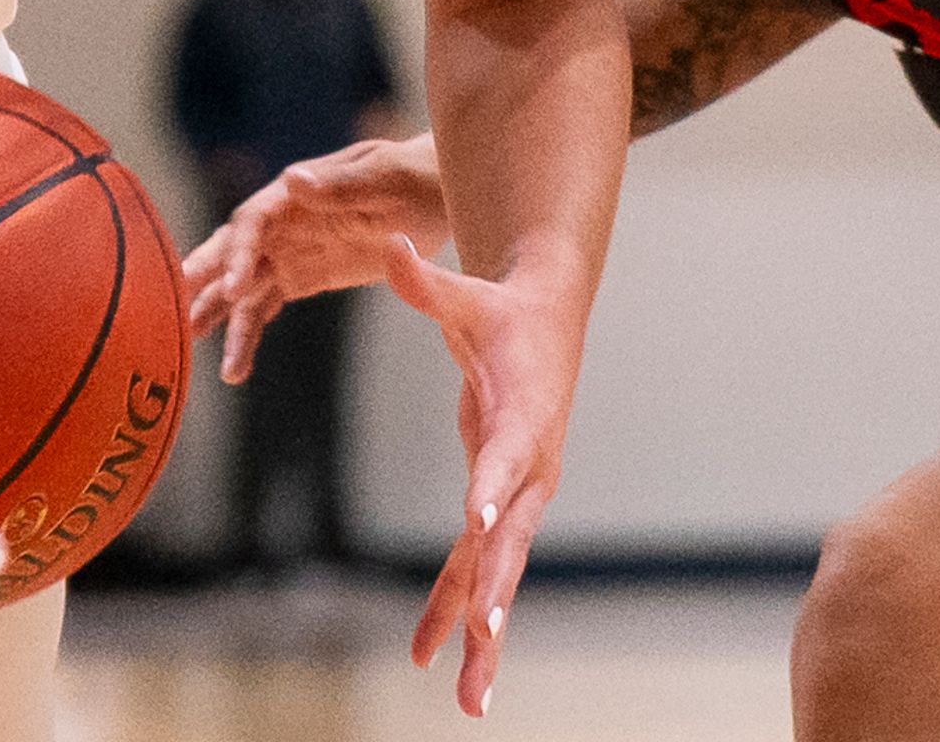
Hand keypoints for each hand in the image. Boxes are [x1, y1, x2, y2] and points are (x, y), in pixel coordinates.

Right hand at [182, 135, 454, 384]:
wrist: (437, 192)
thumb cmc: (415, 176)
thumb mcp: (385, 179)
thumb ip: (340, 185)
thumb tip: (291, 181)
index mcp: (296, 194)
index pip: (253, 223)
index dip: (238, 253)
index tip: (231, 287)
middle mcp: (283, 222)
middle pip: (231, 251)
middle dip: (202, 278)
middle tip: (173, 309)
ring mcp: (290, 251)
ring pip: (242, 286)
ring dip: (218, 314)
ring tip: (189, 345)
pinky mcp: (302, 276)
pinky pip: (264, 307)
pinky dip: (247, 333)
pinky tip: (235, 368)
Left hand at [388, 236, 587, 720]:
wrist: (547, 328)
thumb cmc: (501, 312)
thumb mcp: (463, 295)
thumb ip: (425, 280)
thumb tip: (392, 244)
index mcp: (526, 419)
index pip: (507, 457)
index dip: (490, 487)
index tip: (477, 524)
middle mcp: (530, 470)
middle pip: (511, 538)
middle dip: (496, 591)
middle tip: (485, 639)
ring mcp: (518, 498)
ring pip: (498, 575)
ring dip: (484, 636)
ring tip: (470, 700)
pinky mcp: (499, 510)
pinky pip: (476, 570)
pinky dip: (456, 613)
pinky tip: (434, 660)